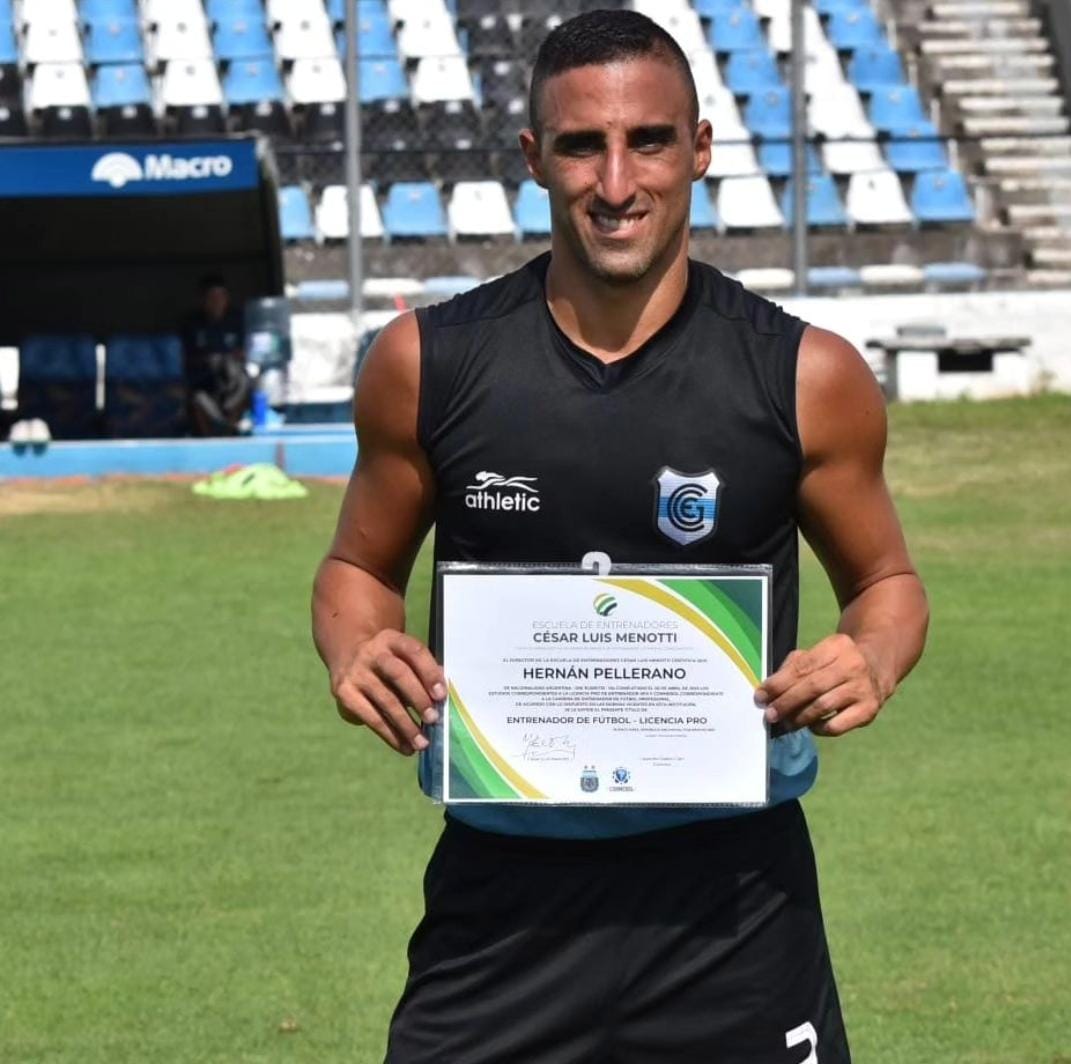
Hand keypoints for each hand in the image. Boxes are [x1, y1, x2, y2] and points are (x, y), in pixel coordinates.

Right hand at [330, 630, 445, 755]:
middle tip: (433, 719)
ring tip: (422, 742)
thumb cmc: (388, 661)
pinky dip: (390, 734)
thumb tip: (441, 697)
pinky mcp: (344, 693)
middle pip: (398, 674)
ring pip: (385, 701)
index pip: (414, 652)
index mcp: (392, 640)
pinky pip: (371, 717)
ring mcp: (356, 673)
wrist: (348, 655)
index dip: (429, 673)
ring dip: (406, 725)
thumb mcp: (402, 656)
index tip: (442, 695)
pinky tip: (404, 746)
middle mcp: (372, 652)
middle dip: (418, 698)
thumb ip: (421, 671)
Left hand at [754, 633, 886, 736]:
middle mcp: (853, 665)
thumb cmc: (835, 663)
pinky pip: (837, 724)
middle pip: (812, 686)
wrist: (876, 668)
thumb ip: (794, 666)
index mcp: (837, 646)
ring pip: (823, 706)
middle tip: (770, 714)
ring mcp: (863, 688)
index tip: (760, 696)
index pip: (802, 666)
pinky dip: (819, 728)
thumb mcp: (818, 653)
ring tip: (785, 722)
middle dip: (786, 702)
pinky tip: (810, 726)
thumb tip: (769, 690)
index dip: (778, 683)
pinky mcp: (869, 710)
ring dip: (799, 717)